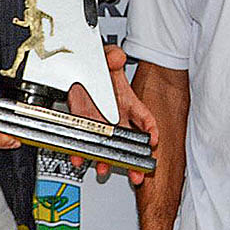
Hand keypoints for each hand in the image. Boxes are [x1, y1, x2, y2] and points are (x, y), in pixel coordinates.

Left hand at [67, 44, 158, 185]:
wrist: (76, 68)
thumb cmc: (99, 65)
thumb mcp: (106, 56)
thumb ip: (113, 55)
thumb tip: (117, 58)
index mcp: (127, 101)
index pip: (145, 118)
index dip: (151, 129)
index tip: (152, 140)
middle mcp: (115, 116)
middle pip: (129, 141)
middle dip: (133, 159)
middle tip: (137, 173)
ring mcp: (99, 123)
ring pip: (107, 146)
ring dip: (107, 160)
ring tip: (105, 169)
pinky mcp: (82, 126)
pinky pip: (83, 142)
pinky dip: (80, 152)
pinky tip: (78, 158)